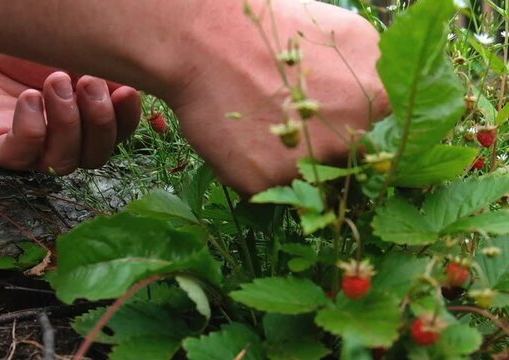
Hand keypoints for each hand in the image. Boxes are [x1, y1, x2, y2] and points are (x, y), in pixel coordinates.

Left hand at [0, 38, 140, 173]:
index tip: (126, 91)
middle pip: (95, 156)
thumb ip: (110, 74)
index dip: (127, 121)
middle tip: (88, 82)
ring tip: (55, 81)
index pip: (117, 137)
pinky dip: (32, 128)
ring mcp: (28, 147)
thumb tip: (143, 88)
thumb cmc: (24, 42)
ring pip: (62, 161)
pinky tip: (27, 98)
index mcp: (84, 120)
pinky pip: (22, 156)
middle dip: (99, 121)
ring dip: (68, 123)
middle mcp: (59, 139)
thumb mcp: (78, 56)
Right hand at [166, 0, 388, 193]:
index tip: (348, 136)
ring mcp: (307, 163)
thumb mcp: (346, 38)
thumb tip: (385, 108)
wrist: (206, 39)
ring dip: (293, 163)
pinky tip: (245, 136)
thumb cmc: (274, 32)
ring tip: (266, 125)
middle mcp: (350, 139)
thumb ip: (374, 78)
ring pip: (310, 181)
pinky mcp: (266, 181)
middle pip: (351, 166)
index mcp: (379, 101)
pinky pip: (271, 186)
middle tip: (299, 126)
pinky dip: (259, 168)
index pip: (391, 144)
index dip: (368, 142)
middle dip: (330, 154)